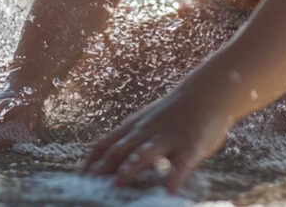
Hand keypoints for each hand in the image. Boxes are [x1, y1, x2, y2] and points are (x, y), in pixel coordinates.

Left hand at [83, 83, 233, 192]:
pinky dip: (175, 177)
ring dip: (131, 166)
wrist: (206, 94)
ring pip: (146, 152)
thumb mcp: (148, 124)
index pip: (105, 144)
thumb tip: (116, 168)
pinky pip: (182, 163)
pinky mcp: (191, 145)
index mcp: (134, 127)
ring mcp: (168, 137)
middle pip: (121, 149)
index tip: (79, 176)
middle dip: (104, 167)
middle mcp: (146, 131)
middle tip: (91, 184)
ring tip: (119, 182)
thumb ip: (133, 144)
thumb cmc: (174, 114)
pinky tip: (170, 191)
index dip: (92, 161)